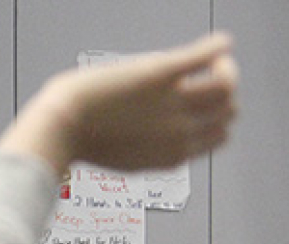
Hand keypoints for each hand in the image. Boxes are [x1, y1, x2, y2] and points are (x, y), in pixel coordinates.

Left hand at [0, 32, 237, 175]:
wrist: (61, 126)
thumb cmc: (80, 140)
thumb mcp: (126, 157)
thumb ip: (151, 148)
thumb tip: (155, 137)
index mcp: (173, 155)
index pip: (219, 137)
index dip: (216, 118)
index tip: (204, 104)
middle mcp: (180, 132)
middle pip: (228, 110)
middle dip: (224, 93)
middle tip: (210, 77)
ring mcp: (174, 103)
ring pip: (226, 86)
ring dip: (225, 68)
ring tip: (212, 59)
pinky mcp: (161, 74)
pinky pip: (205, 56)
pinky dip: (218, 46)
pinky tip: (220, 41)